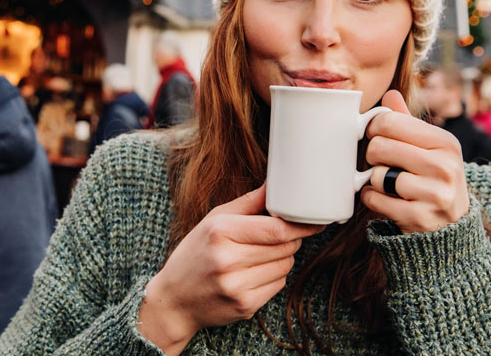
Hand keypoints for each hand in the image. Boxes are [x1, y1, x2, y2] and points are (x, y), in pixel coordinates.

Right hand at [137, 183, 323, 355]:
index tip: (315, 221)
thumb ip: (248, 203)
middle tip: (276, 236)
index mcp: (220, 232)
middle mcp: (228, 260)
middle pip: (285, 247)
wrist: (175, 299)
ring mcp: (237, 286)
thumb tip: (277, 185)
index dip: (301, 225)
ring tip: (258, 255)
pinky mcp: (245, 306)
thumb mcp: (214, 220)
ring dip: (281, 258)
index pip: (276, 229)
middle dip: (290, 239)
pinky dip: (274, 277)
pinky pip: (279, 285)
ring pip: (285, 266)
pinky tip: (253, 273)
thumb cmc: (195, 253)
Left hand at [361, 90, 469, 233]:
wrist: (451, 223)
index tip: (378, 136)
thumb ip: (406, 120)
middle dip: (373, 155)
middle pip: (379, 147)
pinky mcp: (419, 217)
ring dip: (375, 179)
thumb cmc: (432, 176)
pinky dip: (372, 198)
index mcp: (445, 142)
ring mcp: (434, 194)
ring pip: (377, 175)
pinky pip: (374, 199)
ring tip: (390, 182)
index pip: (389, 122)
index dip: (374, 128)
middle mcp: (445, 167)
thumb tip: (390, 94)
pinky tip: (386, 198)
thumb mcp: (427, 146)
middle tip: (384, 162)